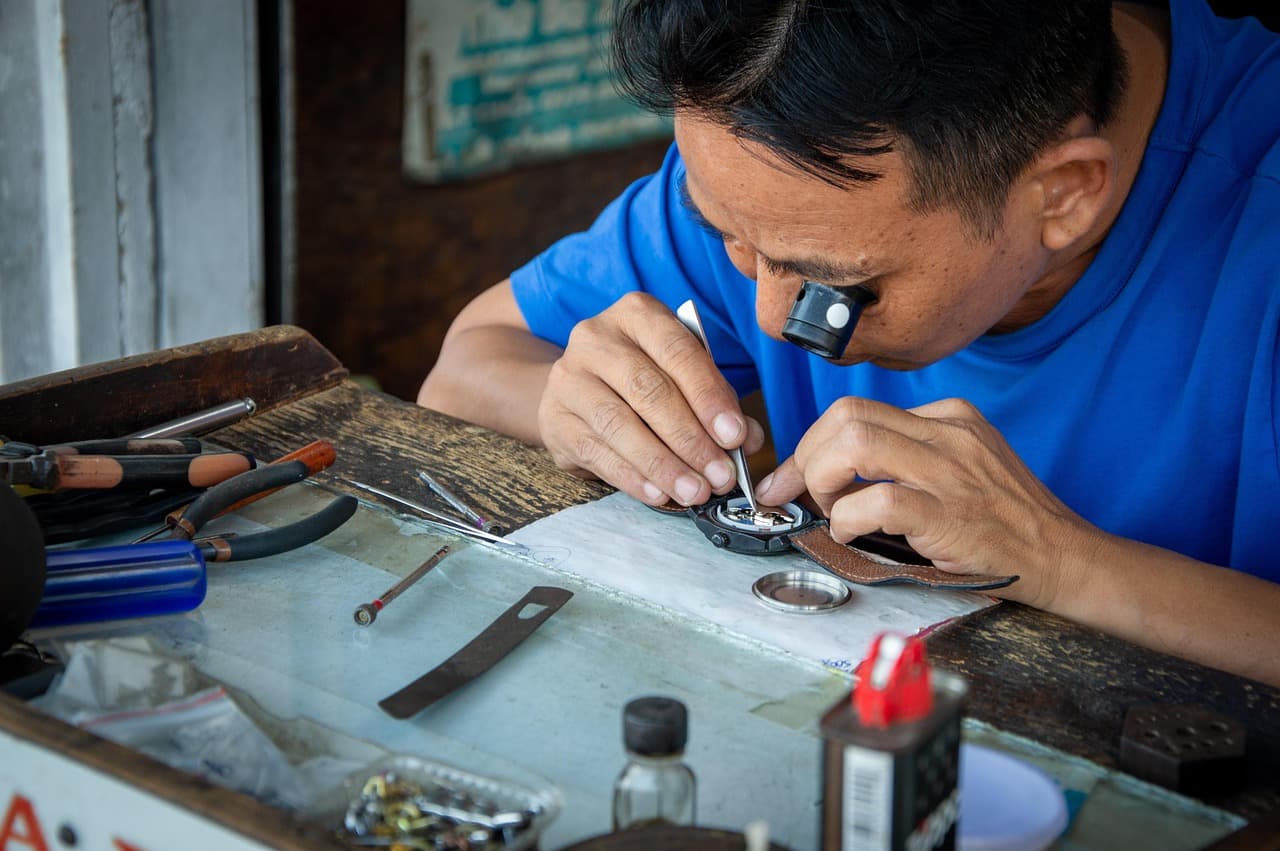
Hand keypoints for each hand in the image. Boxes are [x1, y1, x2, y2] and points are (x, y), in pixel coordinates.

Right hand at [538, 292, 763, 505]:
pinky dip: (631, 477)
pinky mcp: (554, 418)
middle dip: (690, 438)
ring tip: (694, 491)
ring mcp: (569, 377)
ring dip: (663, 464)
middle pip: (649, 390)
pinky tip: (658, 493)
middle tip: (720, 475)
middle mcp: (596, 338)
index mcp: (637, 314)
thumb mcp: (681, 375)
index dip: (709, 396)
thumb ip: (716, 401)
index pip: (679, 352)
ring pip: (620, 424)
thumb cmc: (641, 378)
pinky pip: (597, 451)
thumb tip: (746, 440)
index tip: (735, 436)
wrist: (577, 388)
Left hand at [756, 396, 1104, 608]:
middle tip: (800, 495)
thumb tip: (832, 470)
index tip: (794, 476)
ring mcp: (949, 470)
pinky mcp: (949, 513)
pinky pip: (878, 500)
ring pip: (854, 444)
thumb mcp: (963, 464)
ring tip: (832, 511)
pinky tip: (853, 534)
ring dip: (822, 481)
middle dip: (806, 456)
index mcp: (948, 416)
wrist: (1064, 556)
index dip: (812, 443)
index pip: (856, 410)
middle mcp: (946, 433)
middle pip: (845, 415)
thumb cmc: (1006, 521)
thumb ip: (908, 457)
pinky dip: (848, 519)